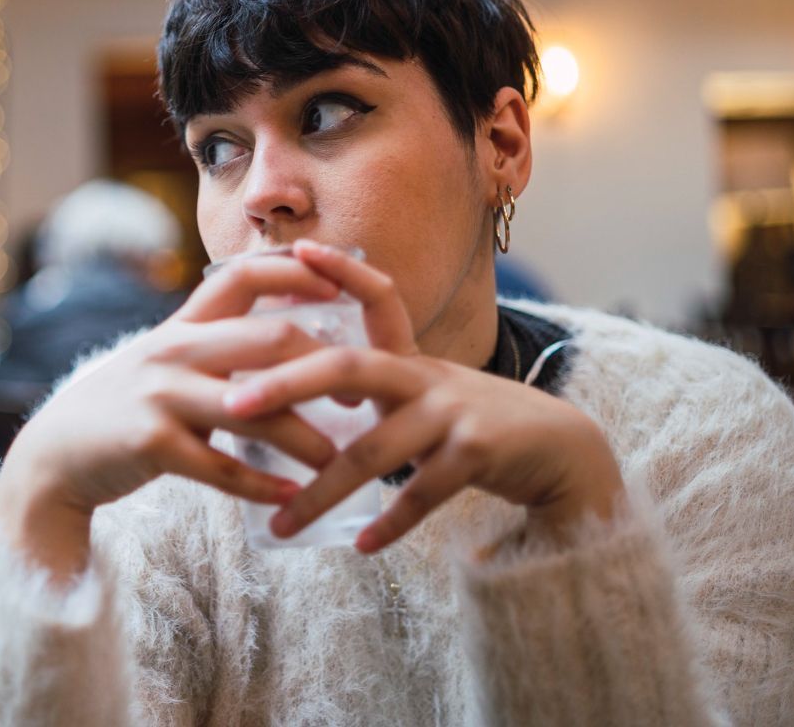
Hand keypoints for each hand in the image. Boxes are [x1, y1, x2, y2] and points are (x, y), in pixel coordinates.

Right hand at [0, 253, 342, 575]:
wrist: (55, 456)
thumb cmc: (125, 410)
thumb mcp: (166, 363)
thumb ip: (216, 348)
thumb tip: (289, 340)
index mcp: (181, 325)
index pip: (242, 275)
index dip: (295, 272)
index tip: (343, 288)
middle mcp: (173, 350)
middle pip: (268, 338)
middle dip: (324, 367)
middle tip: (360, 397)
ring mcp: (160, 395)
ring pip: (255, 408)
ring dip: (306, 438)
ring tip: (339, 462)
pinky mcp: (150, 444)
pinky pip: (220, 466)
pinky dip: (260, 485)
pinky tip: (290, 497)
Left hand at [223, 240, 623, 554]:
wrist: (559, 452)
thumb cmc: (472, 424)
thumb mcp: (423, 392)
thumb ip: (373, 386)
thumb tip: (297, 380)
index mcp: (408, 358)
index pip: (378, 298)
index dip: (343, 270)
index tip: (300, 250)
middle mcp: (425, 376)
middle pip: (348, 368)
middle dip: (287, 384)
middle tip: (233, 404)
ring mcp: (452, 413)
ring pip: (373, 450)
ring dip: (322, 492)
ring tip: (282, 527)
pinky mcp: (478, 454)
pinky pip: (422, 492)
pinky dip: (391, 521)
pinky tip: (361, 544)